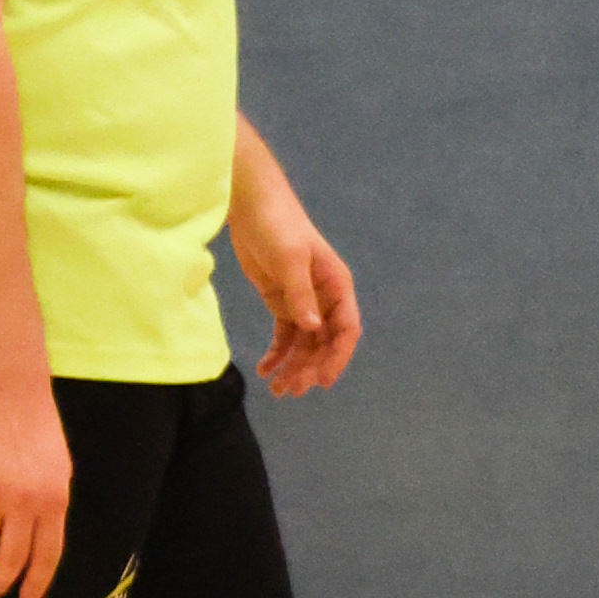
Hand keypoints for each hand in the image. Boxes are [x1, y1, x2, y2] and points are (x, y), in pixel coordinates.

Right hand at [0, 378, 72, 597]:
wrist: (10, 394)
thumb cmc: (39, 430)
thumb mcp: (59, 469)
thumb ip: (51, 504)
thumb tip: (42, 542)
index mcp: (54, 500)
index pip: (47, 554)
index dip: (36, 581)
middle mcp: (25, 503)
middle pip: (10, 558)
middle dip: (0, 581)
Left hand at [233, 200, 363, 397]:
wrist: (252, 206)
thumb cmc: (278, 226)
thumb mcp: (289, 258)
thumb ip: (300, 294)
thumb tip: (313, 329)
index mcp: (337, 286)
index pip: (346, 329)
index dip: (338, 357)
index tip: (323, 381)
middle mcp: (325, 298)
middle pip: (325, 342)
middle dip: (310, 368)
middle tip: (290, 391)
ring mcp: (303, 301)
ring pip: (305, 344)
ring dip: (294, 367)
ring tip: (277, 390)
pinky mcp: (282, 302)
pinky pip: (285, 336)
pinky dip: (277, 355)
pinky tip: (264, 370)